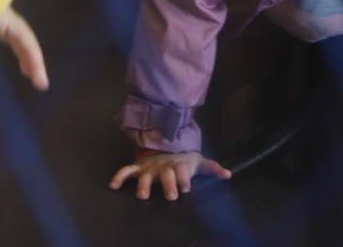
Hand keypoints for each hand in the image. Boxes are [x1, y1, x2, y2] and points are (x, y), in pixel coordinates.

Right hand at [0, 6, 48, 89]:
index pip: (13, 40)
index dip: (21, 55)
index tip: (25, 70)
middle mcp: (6, 20)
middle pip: (23, 43)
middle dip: (30, 60)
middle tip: (35, 78)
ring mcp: (10, 19)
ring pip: (28, 42)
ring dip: (35, 62)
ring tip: (41, 82)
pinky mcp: (11, 21)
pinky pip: (25, 39)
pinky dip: (31, 54)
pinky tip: (36, 67)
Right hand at [109, 151, 230, 200]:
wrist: (166, 146)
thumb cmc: (183, 160)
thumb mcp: (198, 162)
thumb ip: (212, 168)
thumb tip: (228, 175)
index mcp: (179, 166)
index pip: (183, 173)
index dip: (184, 179)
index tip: (186, 188)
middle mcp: (164, 167)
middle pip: (166, 176)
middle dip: (168, 185)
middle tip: (170, 196)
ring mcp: (150, 168)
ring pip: (146, 176)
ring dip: (143, 185)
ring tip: (142, 196)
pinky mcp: (139, 168)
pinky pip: (128, 171)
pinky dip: (120, 176)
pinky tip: (113, 185)